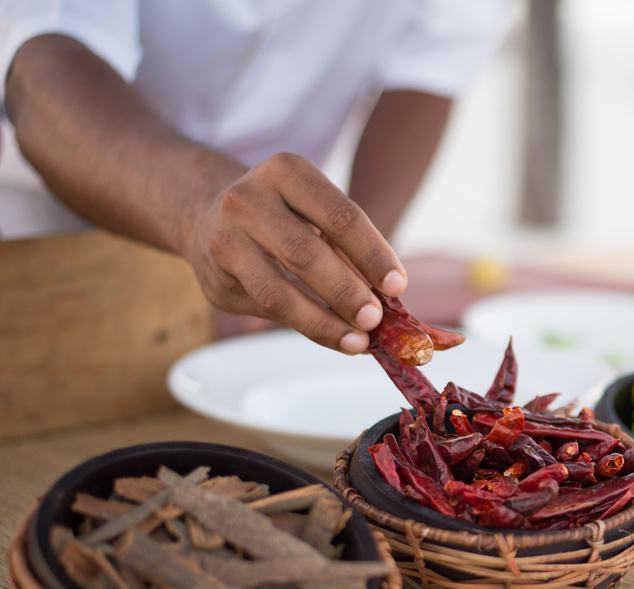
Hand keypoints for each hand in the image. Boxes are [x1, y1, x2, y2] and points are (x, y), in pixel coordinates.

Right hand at [186, 153, 407, 353]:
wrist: (205, 212)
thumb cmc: (284, 214)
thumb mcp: (316, 211)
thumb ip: (349, 249)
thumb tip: (388, 300)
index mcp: (286, 172)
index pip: (339, 216)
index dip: (372, 254)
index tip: (397, 286)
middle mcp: (248, 201)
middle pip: (306, 254)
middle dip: (347, 292)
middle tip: (376, 319)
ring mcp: (224, 242)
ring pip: (278, 293)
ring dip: (324, 323)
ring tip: (358, 341)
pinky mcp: (216, 283)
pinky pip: (266, 312)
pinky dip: (305, 328)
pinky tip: (333, 336)